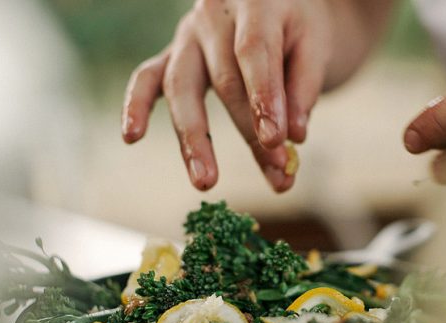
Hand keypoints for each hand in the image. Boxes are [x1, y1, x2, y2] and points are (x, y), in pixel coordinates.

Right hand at [121, 0, 393, 191]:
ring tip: (205, 182)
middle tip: (275, 174)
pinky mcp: (172, 54)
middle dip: (249, 132)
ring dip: (194, 138)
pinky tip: (131, 136)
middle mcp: (213, 15)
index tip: (277, 142)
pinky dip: (136, 105)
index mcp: (256, 2)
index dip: (264, 99)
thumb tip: (293, 137)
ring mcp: (187, 35)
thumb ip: (304, 89)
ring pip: (181, 86)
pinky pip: (147, 78)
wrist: (275, 3)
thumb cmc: (297, 27)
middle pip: (224, 79)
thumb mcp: (315, 45)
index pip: (254, 52)